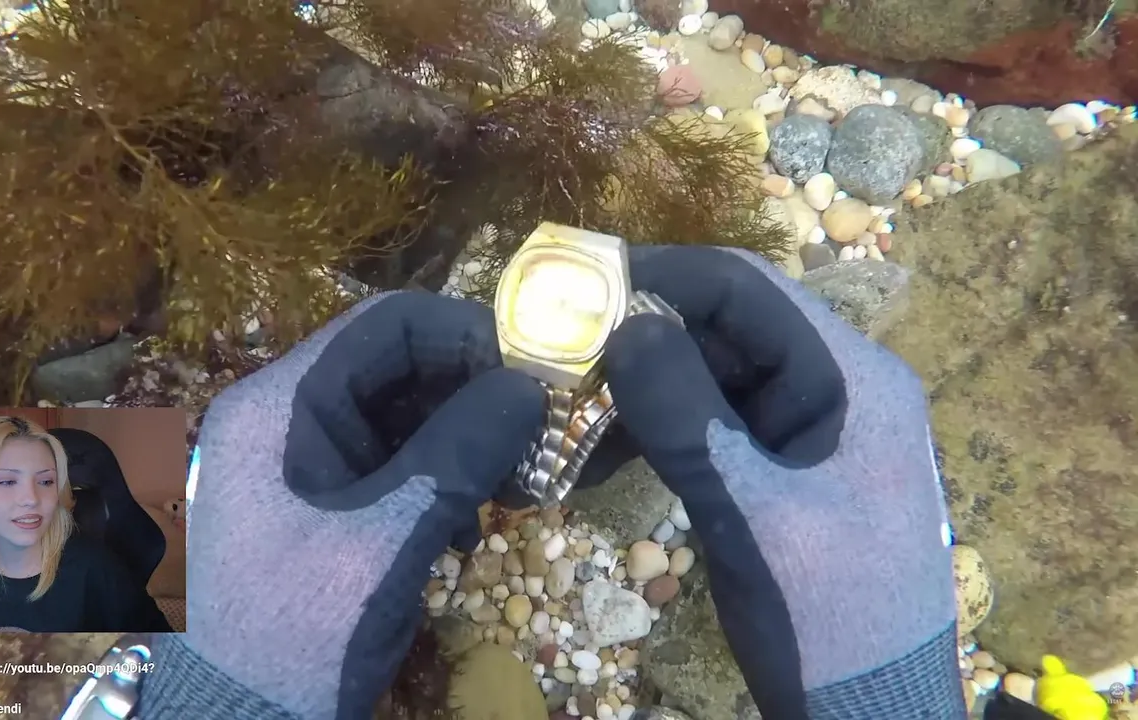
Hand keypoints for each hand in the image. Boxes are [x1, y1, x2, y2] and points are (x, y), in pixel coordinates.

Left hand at [136, 291, 544, 718]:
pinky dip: (442, 478)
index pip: (385, 324)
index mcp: (280, 404)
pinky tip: (471, 525)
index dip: (466, 334)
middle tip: (539, 434)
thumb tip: (530, 388)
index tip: (534, 372)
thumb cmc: (302, 628)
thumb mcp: (387, 537)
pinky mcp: (324, 502)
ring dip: (466, 439)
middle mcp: (288, 415)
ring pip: (404, 413)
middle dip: (474, 392)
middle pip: (399, 365)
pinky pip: (395, 462)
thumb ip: (459, 452)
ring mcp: (304, 460)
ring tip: (515, 486)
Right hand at [598, 246, 962, 718]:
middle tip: (558, 348)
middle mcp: (837, 386)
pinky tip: (602, 448)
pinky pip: (716, 426)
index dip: (663, 273)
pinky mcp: (784, 472)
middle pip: (729, 327)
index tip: (578, 286)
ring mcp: (812, 431)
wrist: (870, 717)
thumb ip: (687, 415)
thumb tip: (625, 323)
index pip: (749, 288)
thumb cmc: (825, 615)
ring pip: (715, 376)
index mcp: (853, 378)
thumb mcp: (751, 514)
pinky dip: (661, 430)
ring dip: (644, 385)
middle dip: (644, 333)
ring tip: (567, 401)